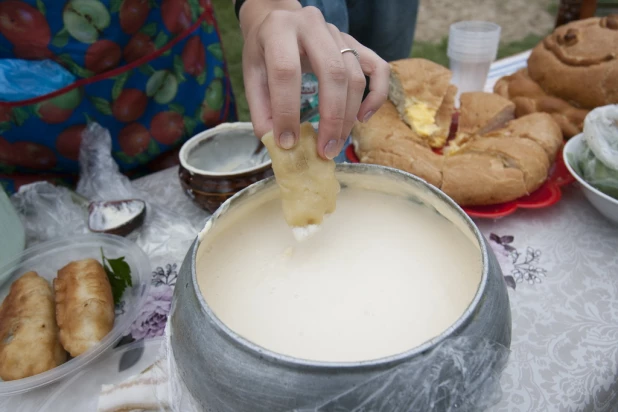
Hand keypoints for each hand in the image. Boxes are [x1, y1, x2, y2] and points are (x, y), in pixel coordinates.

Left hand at [239, 0, 389, 158]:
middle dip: (331, 119)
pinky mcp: (355, 43)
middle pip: (333, 73)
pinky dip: (376, 96)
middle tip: (325, 150)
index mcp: (279, 29)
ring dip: (348, 117)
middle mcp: (312, 24)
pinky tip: (362, 118)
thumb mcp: (253, 77)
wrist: (278, 23)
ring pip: (355, 77)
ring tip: (335, 143)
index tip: (288, 143)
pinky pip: (378, 69)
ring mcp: (338, 33)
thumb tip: (278, 146)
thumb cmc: (264, 53)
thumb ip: (262, 110)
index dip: (287, 111)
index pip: (286, 72)